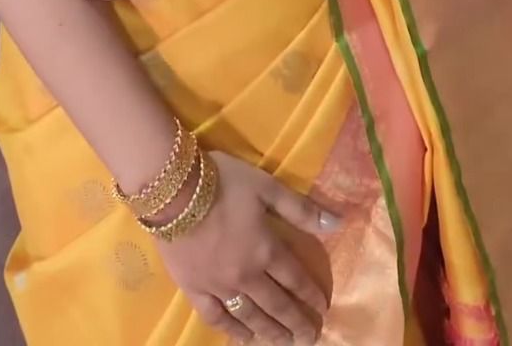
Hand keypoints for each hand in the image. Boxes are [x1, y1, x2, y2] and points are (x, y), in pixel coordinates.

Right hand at [157, 150, 338, 342]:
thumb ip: (300, 209)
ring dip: (270, 332)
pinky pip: (216, 317)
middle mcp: (247, 275)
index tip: (323, 308)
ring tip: (285, 344)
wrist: (173, 191)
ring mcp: (220, 286)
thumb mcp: (267, 187)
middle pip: (277, 304)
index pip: (295, 278)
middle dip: (296, 323)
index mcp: (267, 249)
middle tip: (310, 338)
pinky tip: (243, 338)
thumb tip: (339, 223)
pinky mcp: (194, 289)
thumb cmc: (223, 182)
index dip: (310, 294)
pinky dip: (232, 330)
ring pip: (250, 316)